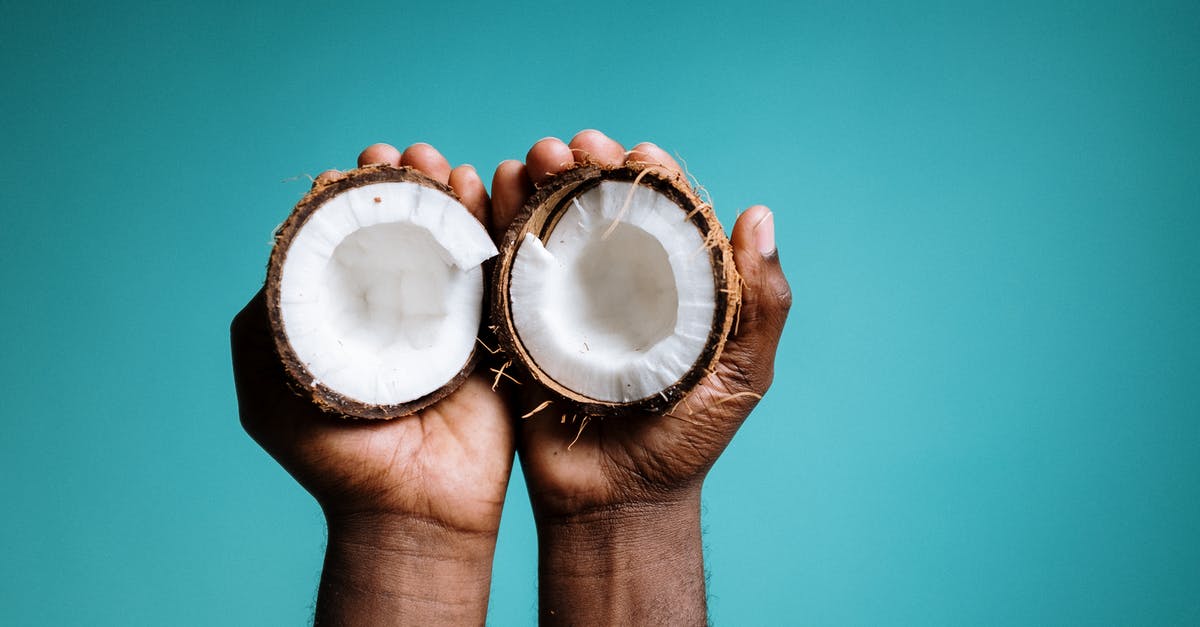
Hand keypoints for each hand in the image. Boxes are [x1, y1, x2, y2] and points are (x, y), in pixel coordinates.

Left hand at [231, 143, 513, 624]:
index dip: (358, 195)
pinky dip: (494, 228)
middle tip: (412, 158)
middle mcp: (396, 308)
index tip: (366, 164)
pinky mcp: (496, 334)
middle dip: (409, 185)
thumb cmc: (335, 461)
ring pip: (451, 241)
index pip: (350, 238)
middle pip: (405, 230)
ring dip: (451, 196)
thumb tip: (281, 253)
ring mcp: (448, 318)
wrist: (412, 512)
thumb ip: (265, 327)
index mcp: (345, 315)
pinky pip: (496, 273)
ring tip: (447, 168)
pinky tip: (488, 191)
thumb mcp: (271, 393)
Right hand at [490, 130, 790, 624]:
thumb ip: (760, 304)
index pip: (662, 215)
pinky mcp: (519, 327)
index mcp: (671, 289)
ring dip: (539, 183)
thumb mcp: (742, 375)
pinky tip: (493, 188)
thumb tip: (759, 214)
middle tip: (573, 145)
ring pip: (550, 227)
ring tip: (533, 158)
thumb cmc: (687, 444)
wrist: (615, 502)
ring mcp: (565, 304)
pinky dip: (498, 223)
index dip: (650, 175)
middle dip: (585, 167)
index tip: (638, 150)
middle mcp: (617, 287)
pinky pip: (507, 268)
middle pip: (599, 210)